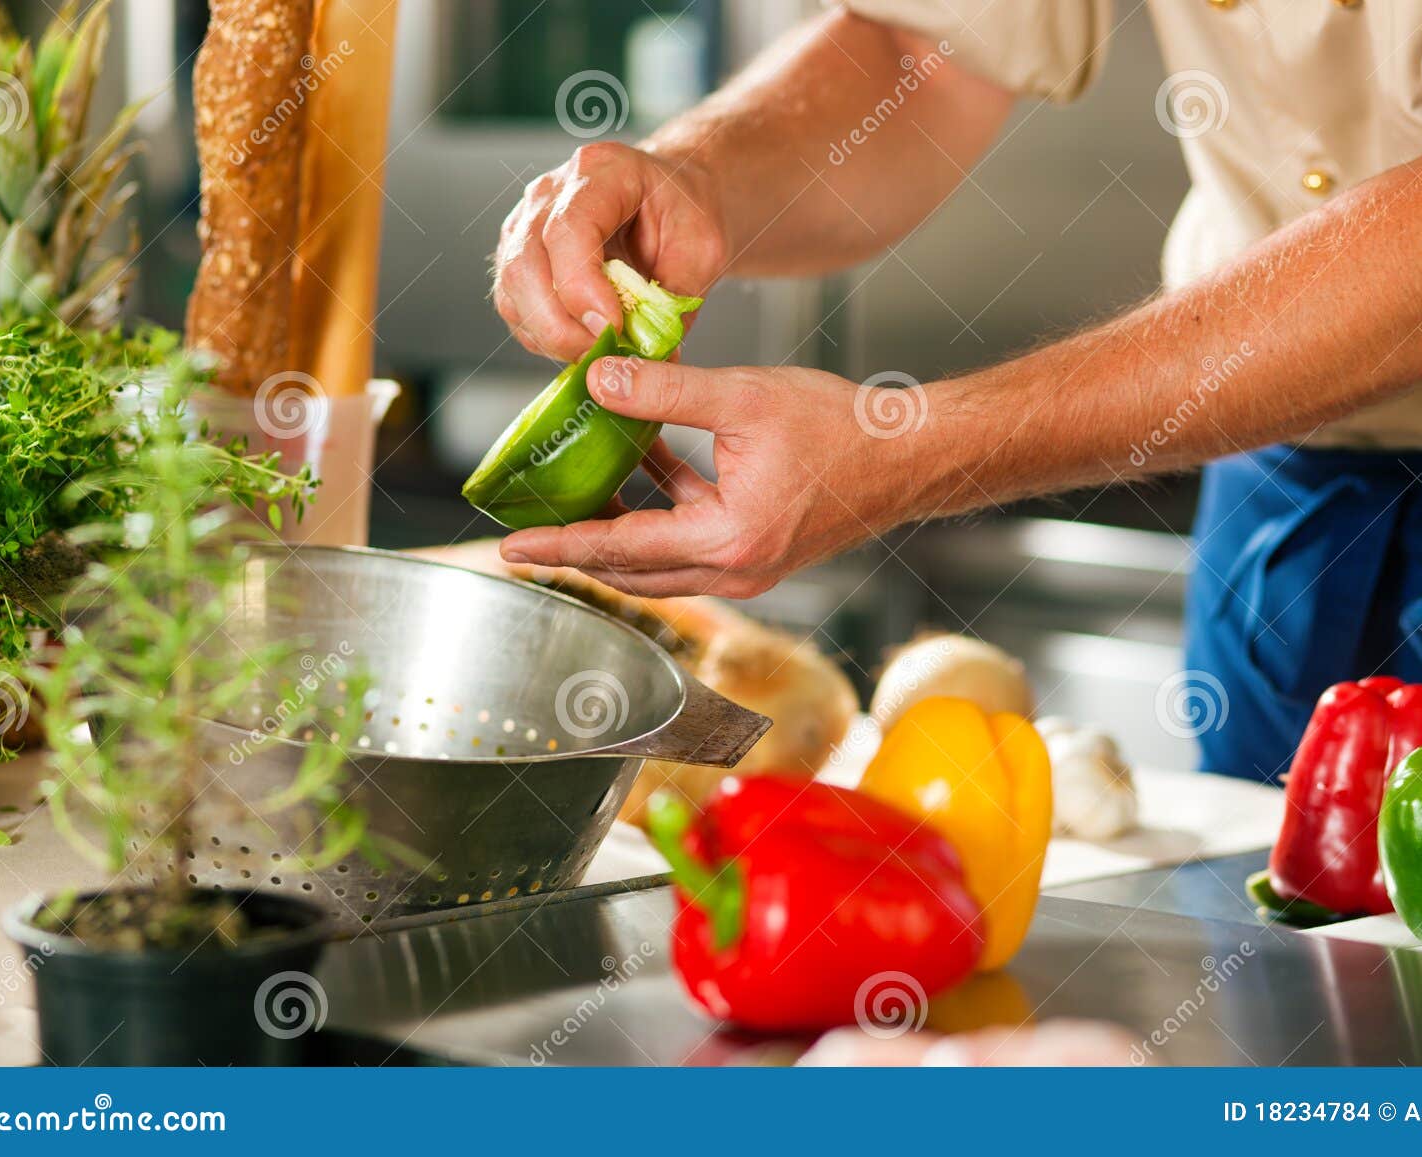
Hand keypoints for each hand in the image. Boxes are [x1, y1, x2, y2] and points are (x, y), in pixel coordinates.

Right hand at [492, 143, 728, 360]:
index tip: (612, 326)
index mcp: (604, 172)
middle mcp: (553, 192)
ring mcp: (527, 222)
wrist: (673, 199)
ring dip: (550, 335)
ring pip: (512, 289)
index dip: (582, 287)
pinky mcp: (521, 256)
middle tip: (604, 352)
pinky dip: (543, 335)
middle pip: (526, 263)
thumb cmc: (687, 212)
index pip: (568, 230)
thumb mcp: (703, 250)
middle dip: (561, 324)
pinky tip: (580, 342)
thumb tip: (652, 355)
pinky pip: (514, 304)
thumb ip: (676, 300)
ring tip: (598, 352)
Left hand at [497, 359, 936, 597]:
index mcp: (727, 538)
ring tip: (577, 495)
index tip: (512, 546)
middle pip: (633, 571)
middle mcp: (736, 568)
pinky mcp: (760, 552)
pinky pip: (691, 543)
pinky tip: (644, 463)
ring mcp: (749, 567)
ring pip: (660, 563)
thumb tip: (597, 381)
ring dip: (618, 533)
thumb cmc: (841, 428)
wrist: (909, 456)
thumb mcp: (743, 397)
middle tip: (531, 529)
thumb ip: (664, 392)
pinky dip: (661, 513)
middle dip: (579, 549)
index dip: (561, 543)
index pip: (620, 547)